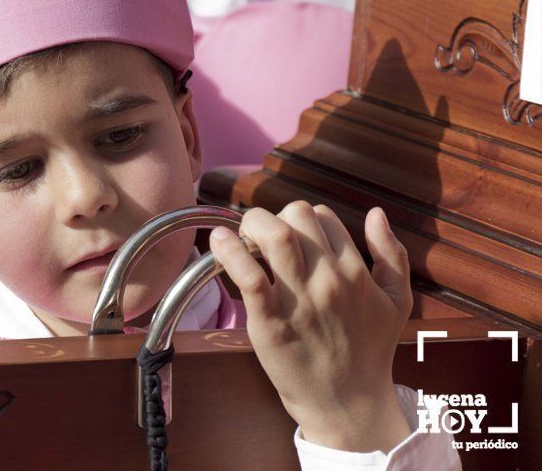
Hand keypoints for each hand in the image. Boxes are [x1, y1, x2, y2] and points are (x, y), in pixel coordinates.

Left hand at [209, 202, 412, 452]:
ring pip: (274, 235)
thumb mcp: (396, 300)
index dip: (302, 221)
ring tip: (243, 239)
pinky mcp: (269, 321)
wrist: (348, 403)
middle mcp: (328, 279)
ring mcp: (298, 299)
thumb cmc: (369, 351)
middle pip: (296, 216)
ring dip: (253, 225)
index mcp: (355, 271)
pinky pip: (248, 275)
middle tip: (262, 240)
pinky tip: (220, 241)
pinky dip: (229, 251)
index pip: (322, 217)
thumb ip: (392, 254)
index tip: (291, 238)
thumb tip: (376, 214)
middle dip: (275, 218)